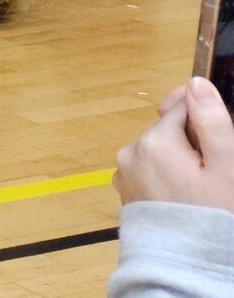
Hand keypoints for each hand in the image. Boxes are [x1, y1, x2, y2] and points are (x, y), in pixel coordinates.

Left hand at [117, 79, 233, 211]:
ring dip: (179, 158)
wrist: (188, 263)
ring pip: (159, 149)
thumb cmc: (212, 216)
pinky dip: (166, 174)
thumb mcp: (225, 165)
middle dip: (192, 140)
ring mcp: (125, 173)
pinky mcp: (126, 190)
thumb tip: (196, 83)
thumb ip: (211, 121)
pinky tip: (184, 194)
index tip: (218, 135)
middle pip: (168, 128)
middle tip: (213, 169)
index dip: (203, 115)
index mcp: (154, 142)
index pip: (180, 106)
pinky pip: (149, 169)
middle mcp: (131, 153)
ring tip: (199, 187)